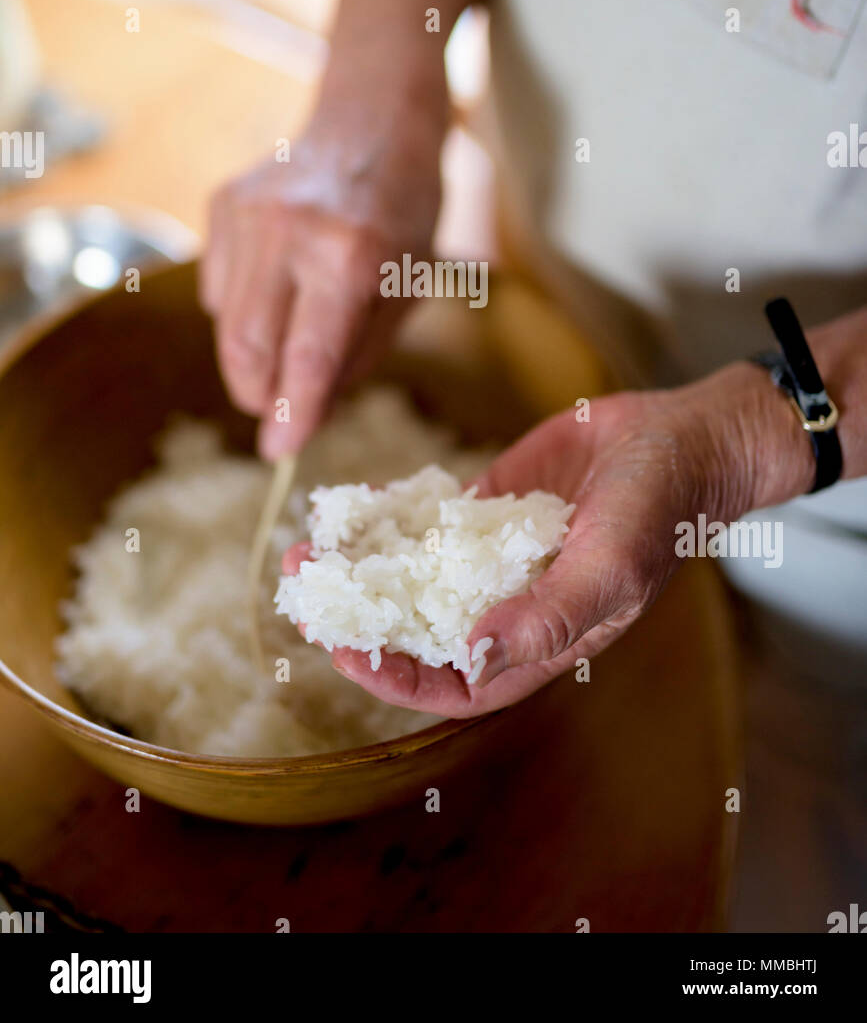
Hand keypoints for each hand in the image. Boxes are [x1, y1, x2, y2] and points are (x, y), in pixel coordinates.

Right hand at [199, 38, 447, 457]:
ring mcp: (248, 214)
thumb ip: (358, 355)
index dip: (292, 410)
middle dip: (260, 395)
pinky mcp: (222, 204)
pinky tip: (279, 282)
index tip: (279, 452)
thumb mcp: (406, 287)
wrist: (373, 118)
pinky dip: (241, 307)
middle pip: (249, 347)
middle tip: (278, 413)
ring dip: (250, 357)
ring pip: (224, 323)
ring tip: (288, 341)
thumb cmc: (403, 211)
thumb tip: (305, 415)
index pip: (310, 354)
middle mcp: (292, 233)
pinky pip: (217, 286)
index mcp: (352, 256)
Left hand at [283, 362, 810, 714]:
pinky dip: (385, 519)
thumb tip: (474, 658)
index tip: (346, 652)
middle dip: (357, 621)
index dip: (397, 679)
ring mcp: (492, 556)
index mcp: (539, 640)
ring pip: (411, 578)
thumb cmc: (660, 509)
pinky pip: (425, 523)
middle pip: (418, 633)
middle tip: (302, 590)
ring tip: (307, 547)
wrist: (679, 435)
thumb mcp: (613, 564)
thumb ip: (550, 614)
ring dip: (358, 569)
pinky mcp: (486, 509)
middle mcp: (508, 605)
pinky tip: (348, 508)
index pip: (455, 684)